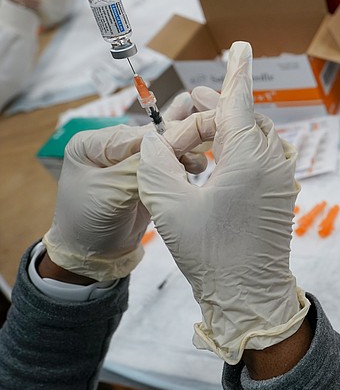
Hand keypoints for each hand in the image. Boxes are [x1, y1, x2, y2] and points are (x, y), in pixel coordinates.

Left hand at [42, 92, 214, 281]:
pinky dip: (181, 164)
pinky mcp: (144, 175)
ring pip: (162, 148)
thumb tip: (166, 144)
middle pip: (150, 138)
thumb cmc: (89, 223)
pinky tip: (195, 167)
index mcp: (91, 144)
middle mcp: (110, 147)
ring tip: (198, 164)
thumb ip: (137, 166)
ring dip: (182, 153)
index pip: (133, 134)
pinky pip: (166, 163)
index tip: (188, 144)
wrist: (93, 255)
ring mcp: (128, 161)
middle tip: (199, 152)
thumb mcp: (112, 192)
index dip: (161, 139)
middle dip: (175, 144)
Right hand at [139, 42, 306, 364]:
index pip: (238, 101)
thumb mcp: (168, 205)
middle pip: (243, 117)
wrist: (251, 296)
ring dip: (228, 127)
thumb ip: (156, 162)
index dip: (236, 71)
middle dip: (215, 106)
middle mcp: (272, 160)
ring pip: (255, 135)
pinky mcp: (282, 193)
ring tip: (198, 130)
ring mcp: (282, 177)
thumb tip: (154, 141)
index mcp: (249, 156)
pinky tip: (219, 158)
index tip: (242, 45)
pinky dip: (240, 146)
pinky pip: (263, 155)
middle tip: (188, 104)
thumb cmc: (211, 254)